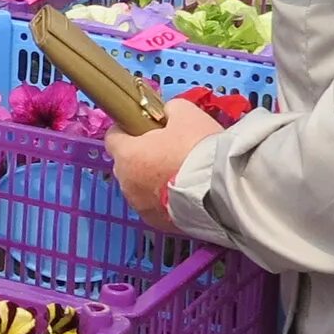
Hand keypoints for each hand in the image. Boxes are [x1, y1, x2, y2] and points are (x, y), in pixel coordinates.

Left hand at [105, 97, 222, 233]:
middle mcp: (126, 183)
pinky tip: (185, 193)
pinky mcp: (156, 224)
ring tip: (181, 174)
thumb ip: (169, 110)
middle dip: (143, 156)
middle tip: (170, 149)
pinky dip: (164, 199)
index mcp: (127, 154)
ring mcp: (140, 206)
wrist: (222, 191)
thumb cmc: (198, 149)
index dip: (128, 129)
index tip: (145, 127)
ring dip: (152, 180)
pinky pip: (154, 206)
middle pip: (127, 163)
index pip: (112, 137)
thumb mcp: (186, 114)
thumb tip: (167, 114)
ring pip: (139, 187)